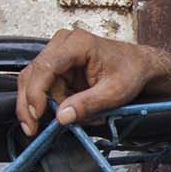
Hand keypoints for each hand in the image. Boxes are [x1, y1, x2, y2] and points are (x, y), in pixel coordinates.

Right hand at [15, 27, 170, 136]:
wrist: (139, 66)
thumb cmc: (130, 72)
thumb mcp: (113, 93)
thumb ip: (87, 105)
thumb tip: (62, 118)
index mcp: (77, 44)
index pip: (45, 67)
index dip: (36, 93)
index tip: (36, 115)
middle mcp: (63, 43)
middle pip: (33, 74)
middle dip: (31, 104)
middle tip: (32, 128)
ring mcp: (58, 53)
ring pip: (36, 83)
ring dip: (49, 106)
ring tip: (74, 118)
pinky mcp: (59, 65)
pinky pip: (47, 87)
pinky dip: (56, 103)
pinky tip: (73, 111)